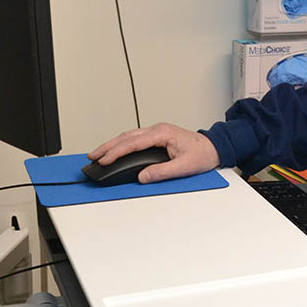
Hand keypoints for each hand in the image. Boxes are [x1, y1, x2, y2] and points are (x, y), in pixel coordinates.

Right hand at [87, 122, 219, 182]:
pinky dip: (121, 145)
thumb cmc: (202, 154)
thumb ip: (162, 172)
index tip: (103, 160)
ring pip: (128, 137)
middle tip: (92, 156)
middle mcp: (157, 130)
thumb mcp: (184, 167)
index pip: (133, 142)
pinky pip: (134, 139)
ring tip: (98, 154)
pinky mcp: (157, 137)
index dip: (116, 152)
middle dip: (107, 146)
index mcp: (163, 133)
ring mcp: (156, 132)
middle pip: (126, 137)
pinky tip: (114, 151)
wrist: (214, 148)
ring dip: (112, 145)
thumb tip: (142, 177)